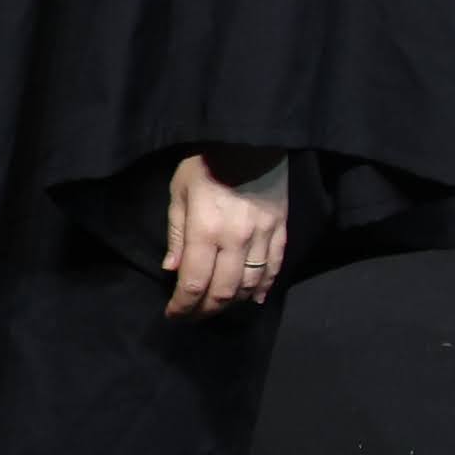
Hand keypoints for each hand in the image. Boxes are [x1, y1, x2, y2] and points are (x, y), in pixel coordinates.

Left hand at [163, 149, 292, 317]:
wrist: (251, 137)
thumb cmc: (207, 161)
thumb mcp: (180, 191)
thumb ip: (177, 233)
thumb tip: (173, 269)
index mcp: (205, 229)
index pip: (194, 283)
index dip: (183, 306)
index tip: (173, 315)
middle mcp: (236, 239)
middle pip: (223, 291)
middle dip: (205, 311)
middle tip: (192, 317)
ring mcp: (263, 236)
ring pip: (251, 285)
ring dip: (233, 303)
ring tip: (217, 308)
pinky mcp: (281, 229)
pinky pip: (275, 267)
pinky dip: (265, 288)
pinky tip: (255, 299)